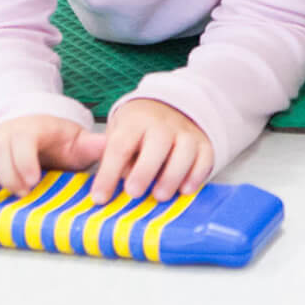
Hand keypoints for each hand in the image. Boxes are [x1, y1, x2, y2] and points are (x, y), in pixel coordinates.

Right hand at [0, 113, 101, 202]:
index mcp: (35, 127)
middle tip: (18, 193)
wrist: (37, 127)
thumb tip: (111, 147)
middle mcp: (9, 129)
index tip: (32, 181)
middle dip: (6, 173)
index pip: (24, 139)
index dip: (24, 160)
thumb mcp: (77, 142)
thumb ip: (92, 146)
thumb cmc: (58, 141)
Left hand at [87, 98, 213, 205]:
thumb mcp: (119, 135)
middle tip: (133, 192)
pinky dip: (197, 175)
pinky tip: (185, 190)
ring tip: (160, 196)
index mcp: (135, 122)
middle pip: (157, 143)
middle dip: (145, 170)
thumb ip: (115, 160)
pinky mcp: (204, 144)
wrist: (169, 107)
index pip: (120, 146)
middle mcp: (162, 124)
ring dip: (172, 175)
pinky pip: (205, 158)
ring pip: (184, 151)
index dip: (109, 173)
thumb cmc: (138, 130)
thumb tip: (108, 190)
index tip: (99, 197)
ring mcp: (186, 132)